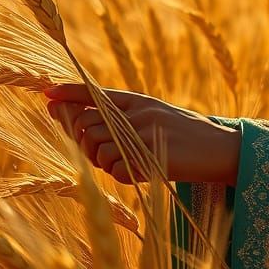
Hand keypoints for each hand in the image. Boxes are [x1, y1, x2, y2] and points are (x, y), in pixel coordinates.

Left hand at [43, 84, 239, 185]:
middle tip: (106, 154)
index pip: (94, 92)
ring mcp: (144, 133)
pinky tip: (143, 171)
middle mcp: (138, 112)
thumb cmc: (184, 136)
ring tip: (128, 162)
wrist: (222, 148)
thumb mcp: (154, 117)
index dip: (67, 93)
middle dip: (85, 144)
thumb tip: (75, 118)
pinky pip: (116, 171)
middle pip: (86, 126)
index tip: (46, 95)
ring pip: (97, 150)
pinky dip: (123, 176)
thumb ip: (120, 118)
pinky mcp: (150, 156)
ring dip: (104, 163)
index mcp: (137, 100)